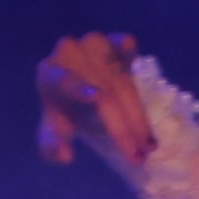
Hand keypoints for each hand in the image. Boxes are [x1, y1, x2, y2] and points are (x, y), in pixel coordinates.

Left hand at [34, 31, 159, 170]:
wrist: (74, 86)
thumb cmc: (63, 110)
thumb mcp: (53, 132)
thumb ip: (51, 146)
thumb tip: (66, 156)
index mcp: (49, 75)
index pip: (65, 82)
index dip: (80, 89)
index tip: (97, 98)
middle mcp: (70, 54)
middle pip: (105, 91)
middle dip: (123, 127)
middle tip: (138, 156)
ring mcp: (92, 45)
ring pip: (120, 79)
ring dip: (137, 111)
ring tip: (148, 141)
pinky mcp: (112, 41)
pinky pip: (122, 44)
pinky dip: (127, 49)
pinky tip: (130, 50)